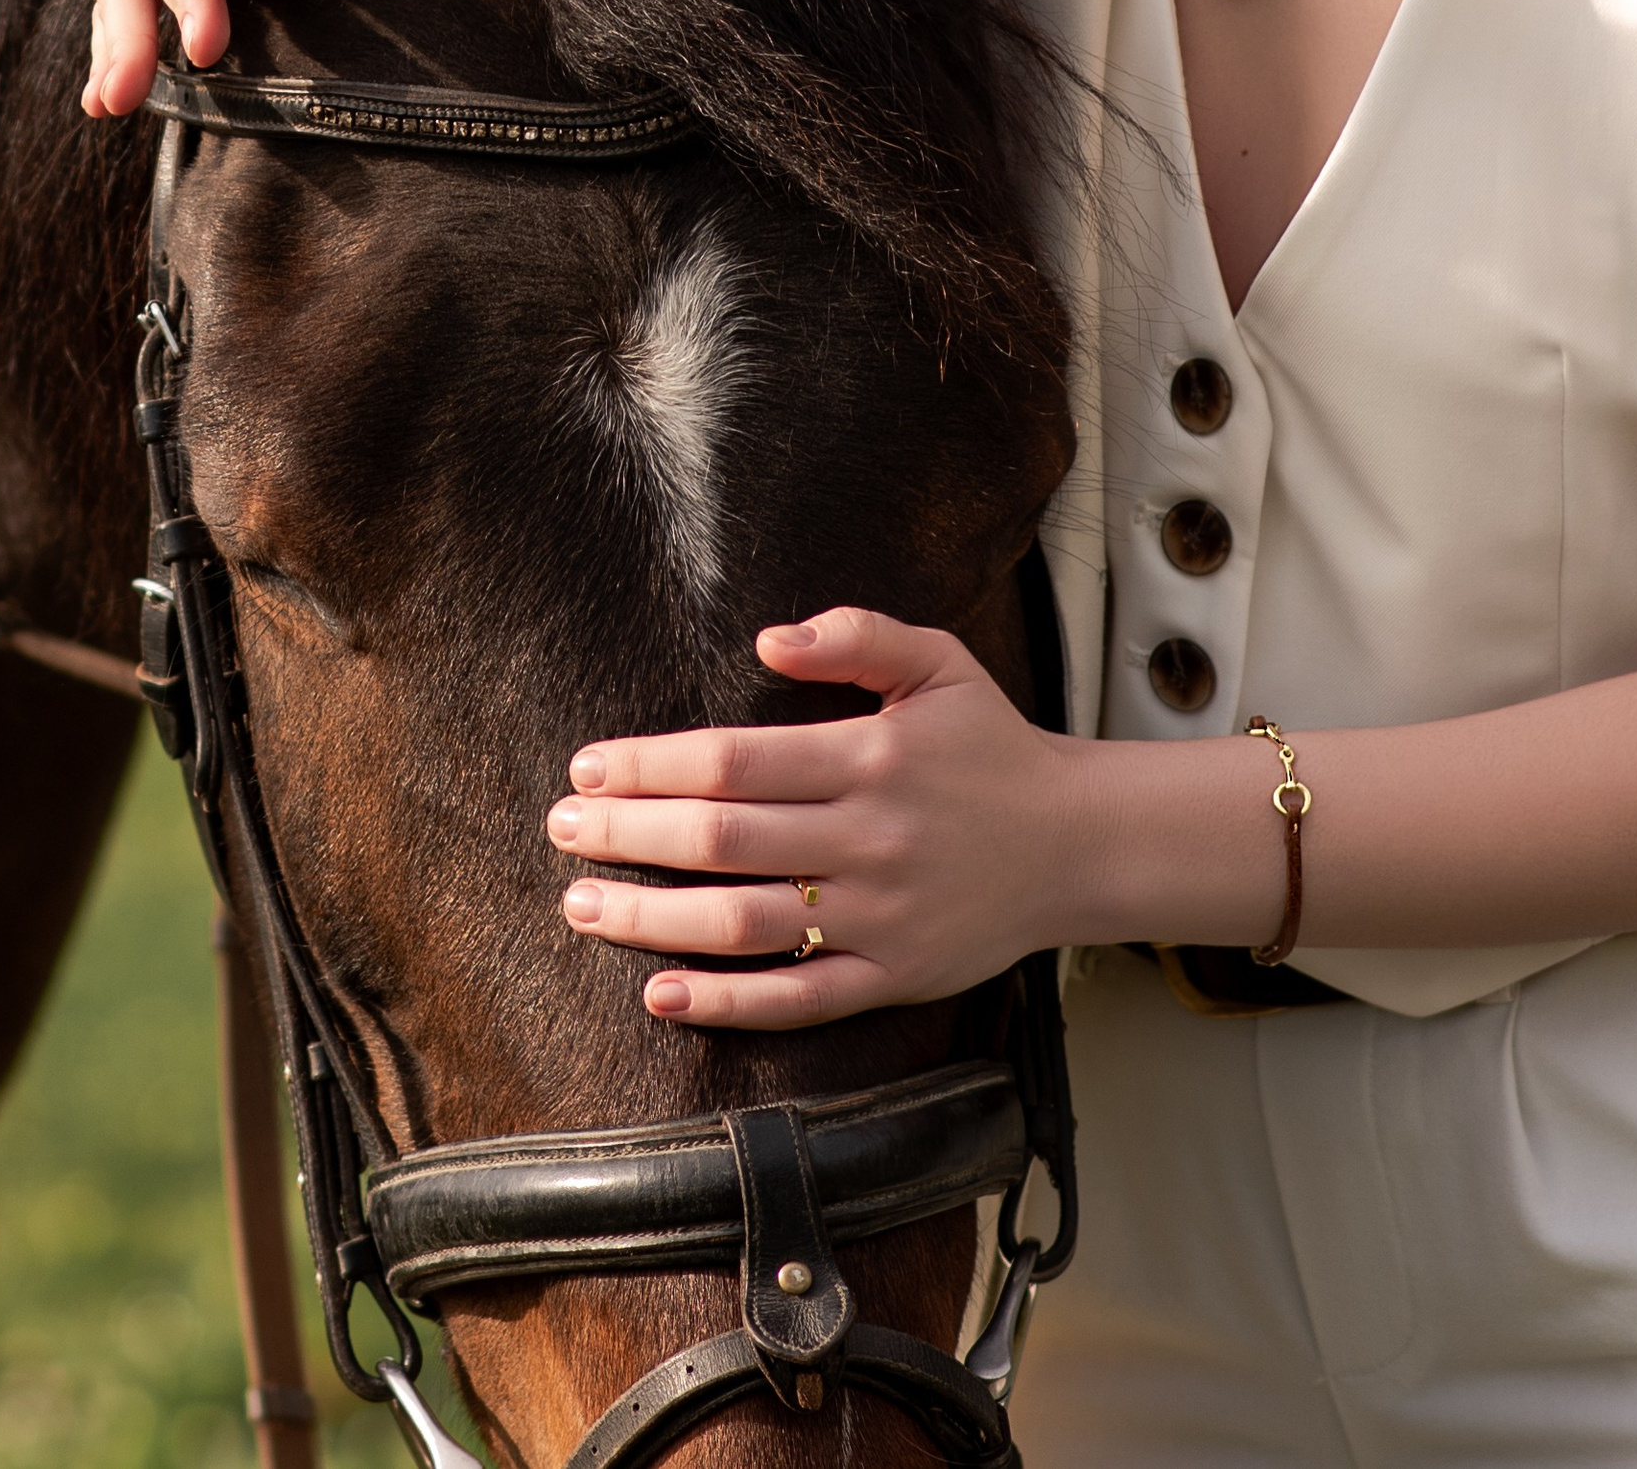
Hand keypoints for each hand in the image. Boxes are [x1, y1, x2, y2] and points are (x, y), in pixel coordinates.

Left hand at [546, 608, 1081, 1028]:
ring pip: (745, 923)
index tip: (587, 769)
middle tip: (560, 830)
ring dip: (652, 919)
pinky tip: (661, 992)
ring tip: (582, 904)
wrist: (1076, 841)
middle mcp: (869, 837)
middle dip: (627, 835)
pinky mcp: (892, 974)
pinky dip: (726, 1001)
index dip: (651, 767)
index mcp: (871, 756)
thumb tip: (766, 639)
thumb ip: (857, 635)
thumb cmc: (990, 746)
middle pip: (723, 841)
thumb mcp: (939, 663)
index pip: (734, 761)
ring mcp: (879, 914)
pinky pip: (798, 998)